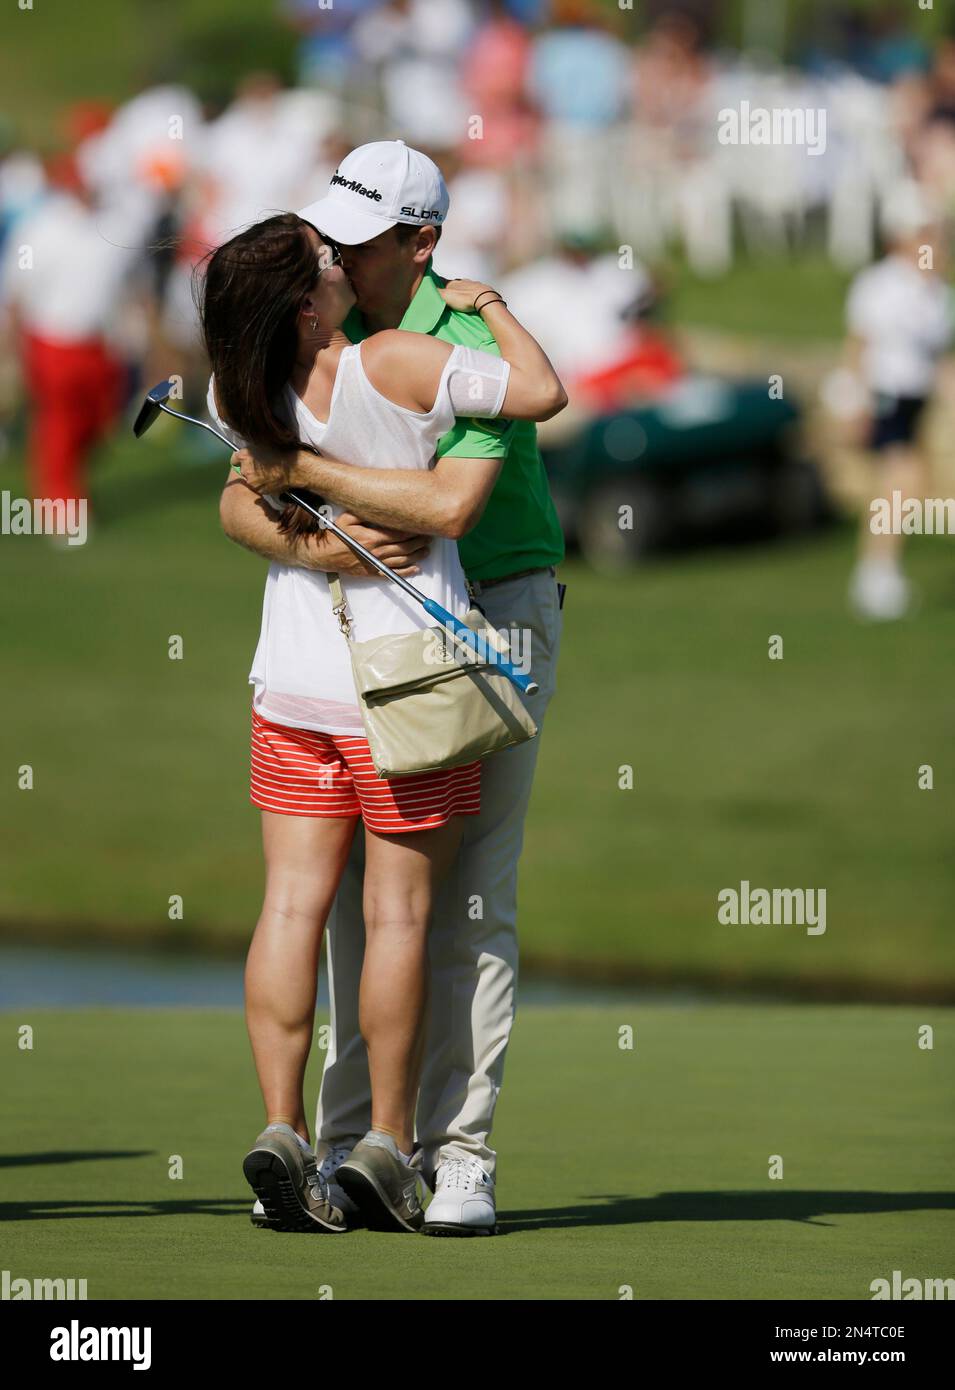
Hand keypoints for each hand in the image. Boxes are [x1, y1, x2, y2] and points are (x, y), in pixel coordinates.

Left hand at [232, 445, 293, 495]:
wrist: (293, 468)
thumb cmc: (281, 453)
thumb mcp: (263, 444)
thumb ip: (251, 450)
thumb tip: (246, 454)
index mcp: (244, 455)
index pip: (234, 460)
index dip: (240, 460)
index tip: (244, 461)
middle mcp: (245, 468)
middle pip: (242, 470)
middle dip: (249, 468)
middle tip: (261, 466)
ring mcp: (251, 480)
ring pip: (250, 479)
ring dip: (255, 477)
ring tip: (268, 473)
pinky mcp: (258, 489)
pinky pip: (257, 486)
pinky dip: (262, 484)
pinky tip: (271, 479)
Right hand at [308, 512, 430, 576]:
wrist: (324, 555)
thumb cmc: (336, 535)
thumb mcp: (347, 518)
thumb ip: (363, 512)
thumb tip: (379, 506)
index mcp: (373, 537)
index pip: (400, 533)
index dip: (414, 529)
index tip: (423, 525)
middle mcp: (377, 551)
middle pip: (406, 546)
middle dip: (420, 541)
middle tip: (430, 536)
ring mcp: (376, 563)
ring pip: (403, 560)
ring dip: (418, 555)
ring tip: (427, 550)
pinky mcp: (373, 573)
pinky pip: (394, 574)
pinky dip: (407, 572)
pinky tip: (416, 569)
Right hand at [438, 279, 499, 312]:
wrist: (484, 299)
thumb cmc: (464, 298)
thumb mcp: (446, 296)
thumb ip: (437, 293)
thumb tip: (427, 289)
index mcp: (452, 282)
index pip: (441, 280)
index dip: (437, 283)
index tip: (433, 285)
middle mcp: (462, 282)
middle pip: (452, 284)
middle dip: (448, 288)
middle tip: (445, 295)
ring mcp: (472, 285)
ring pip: (463, 287)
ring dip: (460, 292)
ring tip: (457, 298)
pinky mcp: (480, 290)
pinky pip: (472, 291)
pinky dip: (469, 294)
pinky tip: (469, 299)